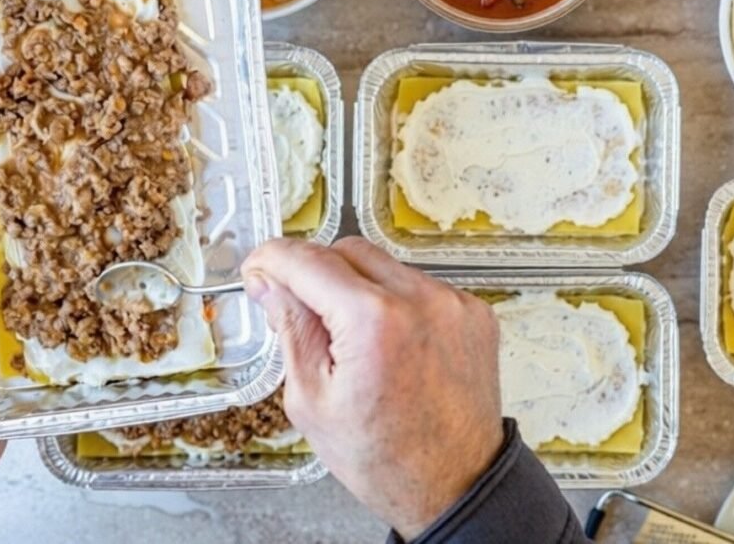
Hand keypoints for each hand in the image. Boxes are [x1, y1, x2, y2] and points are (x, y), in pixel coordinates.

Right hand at [241, 237, 503, 538]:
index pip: (308, 261)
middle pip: (349, 251)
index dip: (273, 259)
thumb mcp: (311, 399)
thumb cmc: (383, 457)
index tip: (258, 269)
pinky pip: (422, 287)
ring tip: (353, 340)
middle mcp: (422, 300)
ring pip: (388, 266)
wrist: (453, 483)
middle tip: (300, 308)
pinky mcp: (474, 313)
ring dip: (359, 288)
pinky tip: (391, 345)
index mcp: (374, 320)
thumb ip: (291, 328)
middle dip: (316, 272)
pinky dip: (398, 303)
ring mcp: (454, 303)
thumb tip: (271, 284)